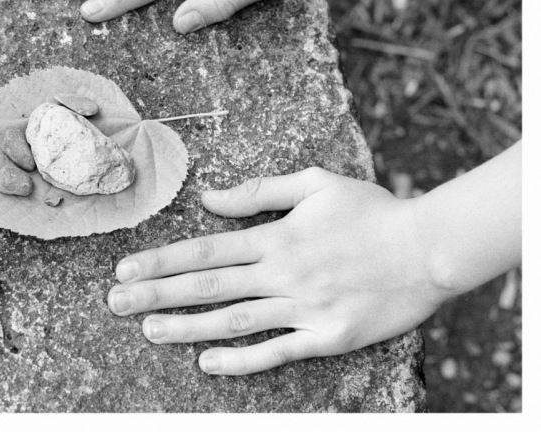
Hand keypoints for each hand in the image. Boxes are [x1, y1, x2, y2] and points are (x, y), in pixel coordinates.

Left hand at [107, 167, 450, 374]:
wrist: (430, 248)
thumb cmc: (372, 211)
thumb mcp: (315, 184)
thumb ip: (259, 191)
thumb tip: (210, 198)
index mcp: (276, 236)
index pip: (204, 250)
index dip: (161, 260)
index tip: (126, 268)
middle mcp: (282, 273)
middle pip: (207, 287)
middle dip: (156, 294)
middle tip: (116, 303)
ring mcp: (304, 307)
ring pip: (233, 320)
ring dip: (186, 327)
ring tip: (148, 330)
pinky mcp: (327, 337)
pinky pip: (277, 351)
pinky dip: (241, 360)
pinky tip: (207, 363)